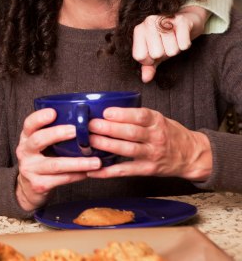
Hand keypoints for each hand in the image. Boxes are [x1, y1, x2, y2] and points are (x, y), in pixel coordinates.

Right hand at [15, 109, 101, 211]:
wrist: (28, 188)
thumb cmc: (41, 160)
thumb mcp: (40, 145)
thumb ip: (52, 134)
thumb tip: (83, 121)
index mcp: (26, 138)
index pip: (29, 124)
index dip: (39, 117)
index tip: (53, 112)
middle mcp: (25, 152)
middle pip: (38, 140)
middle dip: (57, 134)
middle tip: (76, 131)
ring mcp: (30, 169)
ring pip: (55, 164)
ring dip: (77, 162)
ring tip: (95, 161)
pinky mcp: (38, 185)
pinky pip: (62, 179)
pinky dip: (77, 175)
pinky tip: (88, 173)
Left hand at [86, 106, 212, 181]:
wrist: (192, 155)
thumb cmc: (169, 133)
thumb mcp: (158, 119)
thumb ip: (138, 116)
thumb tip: (106, 111)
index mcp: (157, 121)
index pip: (140, 116)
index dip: (122, 114)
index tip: (106, 112)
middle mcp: (155, 137)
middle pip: (130, 132)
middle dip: (108, 128)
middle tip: (90, 125)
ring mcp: (152, 154)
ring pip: (127, 150)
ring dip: (106, 146)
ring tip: (89, 141)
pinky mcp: (148, 169)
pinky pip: (126, 171)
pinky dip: (108, 171)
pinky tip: (94, 170)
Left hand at [132, 6, 208, 82]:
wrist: (186, 21)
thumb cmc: (166, 38)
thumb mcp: (155, 52)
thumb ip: (148, 66)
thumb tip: (145, 79)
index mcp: (139, 30)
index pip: (140, 56)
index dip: (149, 60)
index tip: (154, 52)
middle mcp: (149, 22)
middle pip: (156, 54)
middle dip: (164, 54)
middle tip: (167, 44)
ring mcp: (164, 20)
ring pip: (171, 50)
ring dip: (176, 49)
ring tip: (175, 39)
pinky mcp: (181, 21)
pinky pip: (183, 45)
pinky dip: (185, 45)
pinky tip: (182, 36)